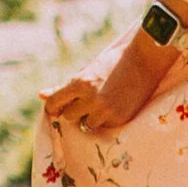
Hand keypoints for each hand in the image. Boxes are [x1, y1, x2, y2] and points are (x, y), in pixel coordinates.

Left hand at [42, 30, 175, 136]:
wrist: (146, 60)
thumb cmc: (114, 62)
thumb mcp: (87, 71)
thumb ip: (64, 87)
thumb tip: (41, 95)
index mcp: (80, 83)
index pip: (53, 104)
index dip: (54, 107)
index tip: (59, 107)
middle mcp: (90, 99)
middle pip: (69, 116)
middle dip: (76, 110)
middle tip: (89, 100)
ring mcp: (105, 111)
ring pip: (85, 124)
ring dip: (91, 117)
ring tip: (104, 103)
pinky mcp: (119, 119)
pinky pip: (104, 126)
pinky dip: (107, 120)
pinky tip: (116, 106)